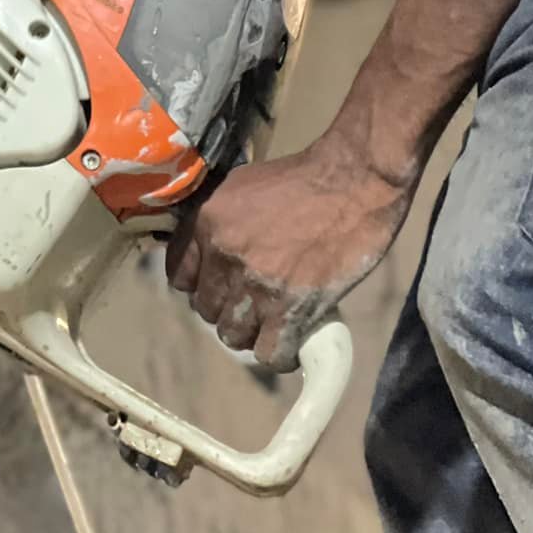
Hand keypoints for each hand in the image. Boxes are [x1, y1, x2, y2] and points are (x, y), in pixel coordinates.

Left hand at [165, 135, 413, 371]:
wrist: (353, 181)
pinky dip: (280, 353)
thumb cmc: (303, 179)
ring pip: (233, 335)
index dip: (200, 284)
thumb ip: (219, 220)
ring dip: (252, 332)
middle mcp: (224, 254)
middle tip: (254, 302)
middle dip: (228, 308)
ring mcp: (256, 284)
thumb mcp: (242, 186)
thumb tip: (207, 250)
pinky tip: (291, 340)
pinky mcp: (290, 308)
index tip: (219, 286)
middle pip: (207, 309)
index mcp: (207, 221)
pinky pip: (269, 352)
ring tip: (273, 322)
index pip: (179, 275)